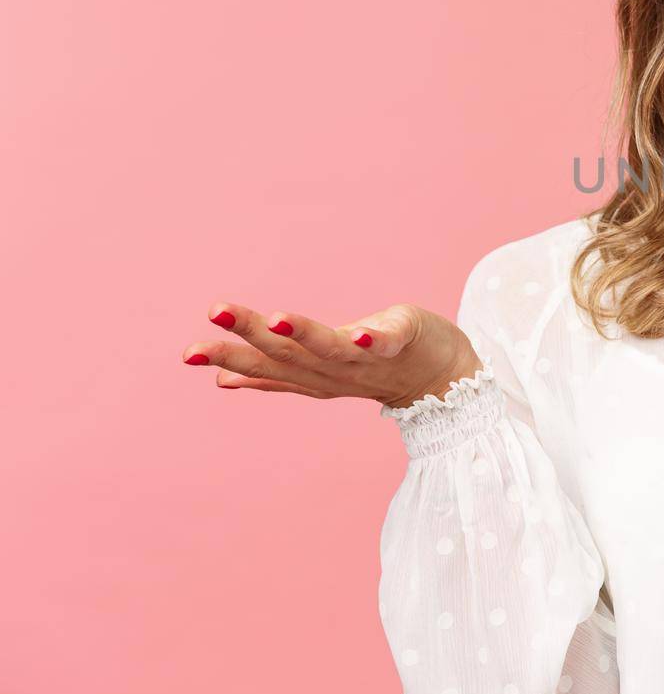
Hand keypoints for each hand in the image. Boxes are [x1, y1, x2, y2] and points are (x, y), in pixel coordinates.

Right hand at [181, 299, 481, 409]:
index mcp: (311, 374)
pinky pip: (388, 342)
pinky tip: (362, 332)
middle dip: (249, 337)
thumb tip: (221, 381)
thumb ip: (277, 375)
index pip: (264, 366)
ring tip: (275, 316)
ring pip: (331, 347)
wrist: (443, 380)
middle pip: (288, 354)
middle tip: (214, 312)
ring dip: (303, 334)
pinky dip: (375, 339)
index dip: (229, 358)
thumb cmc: (377, 367)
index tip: (189, 352)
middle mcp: (334, 370)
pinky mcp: (403, 341)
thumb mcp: (321, 373)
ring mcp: (369, 358)